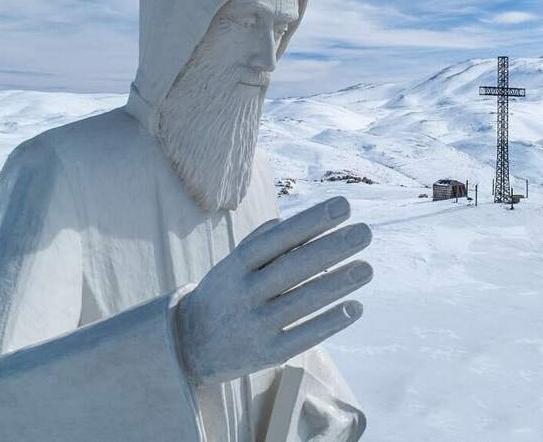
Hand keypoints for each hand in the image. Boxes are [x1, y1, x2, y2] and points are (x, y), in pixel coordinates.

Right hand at [176, 196, 372, 384]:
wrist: (191, 344)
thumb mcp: (231, 264)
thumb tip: (294, 220)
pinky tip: (355, 308)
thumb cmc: (224, 294)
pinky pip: (303, 336)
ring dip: (337, 283)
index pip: (277, 238)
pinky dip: (330, 323)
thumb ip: (260, 241)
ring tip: (367, 268)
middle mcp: (245, 292)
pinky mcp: (267, 353)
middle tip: (365, 232)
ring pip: (302, 301)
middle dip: (331, 248)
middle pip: (293, 267)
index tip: (343, 206)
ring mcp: (255, 324)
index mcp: (237, 265)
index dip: (311, 221)